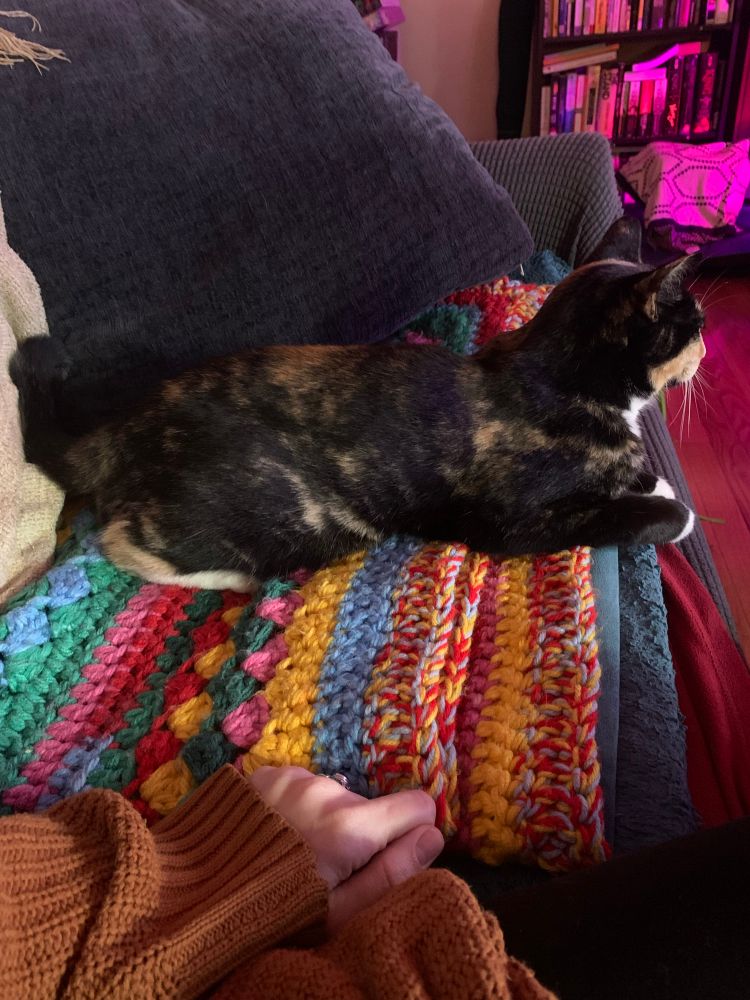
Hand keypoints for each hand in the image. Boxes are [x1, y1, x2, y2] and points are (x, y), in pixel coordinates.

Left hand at [249, 766, 443, 932]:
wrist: (196, 895)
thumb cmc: (275, 914)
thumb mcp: (340, 913)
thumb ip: (392, 873)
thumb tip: (433, 836)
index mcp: (350, 827)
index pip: (416, 806)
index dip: (410, 833)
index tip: (388, 856)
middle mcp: (326, 790)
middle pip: (370, 806)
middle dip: (359, 833)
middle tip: (325, 868)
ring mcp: (293, 777)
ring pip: (335, 795)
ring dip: (326, 817)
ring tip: (295, 852)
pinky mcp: (266, 773)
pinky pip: (302, 785)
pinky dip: (298, 805)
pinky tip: (275, 834)